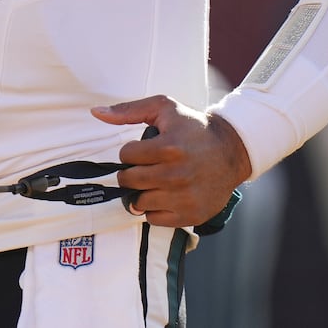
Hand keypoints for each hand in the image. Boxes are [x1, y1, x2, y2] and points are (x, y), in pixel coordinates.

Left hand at [92, 95, 251, 227]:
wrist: (231, 150)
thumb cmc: (193, 127)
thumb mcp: (164, 109)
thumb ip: (128, 110)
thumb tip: (96, 113)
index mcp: (169, 147)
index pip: (126, 155)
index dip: (131, 152)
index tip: (143, 150)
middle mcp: (176, 174)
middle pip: (129, 180)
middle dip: (131, 173)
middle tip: (145, 167)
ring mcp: (184, 197)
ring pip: (139, 202)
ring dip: (142, 191)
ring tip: (156, 180)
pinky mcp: (191, 215)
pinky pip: (154, 219)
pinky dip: (154, 209)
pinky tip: (165, 195)